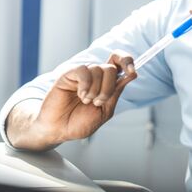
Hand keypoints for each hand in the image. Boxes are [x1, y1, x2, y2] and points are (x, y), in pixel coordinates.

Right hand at [9, 51, 136, 148]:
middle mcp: (95, 75)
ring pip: (98, 69)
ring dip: (96, 90)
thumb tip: (132, 74)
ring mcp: (82, 74)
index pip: (119, 61)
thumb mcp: (105, 110)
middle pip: (111, 67)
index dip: (127, 61)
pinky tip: (81, 95)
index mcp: (105, 83)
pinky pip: (84, 70)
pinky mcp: (69, 74)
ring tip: (86, 101)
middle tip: (98, 102)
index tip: (133, 72)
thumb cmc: (79, 122)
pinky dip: (86, 85)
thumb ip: (116, 92)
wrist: (59, 129)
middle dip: (108, 88)